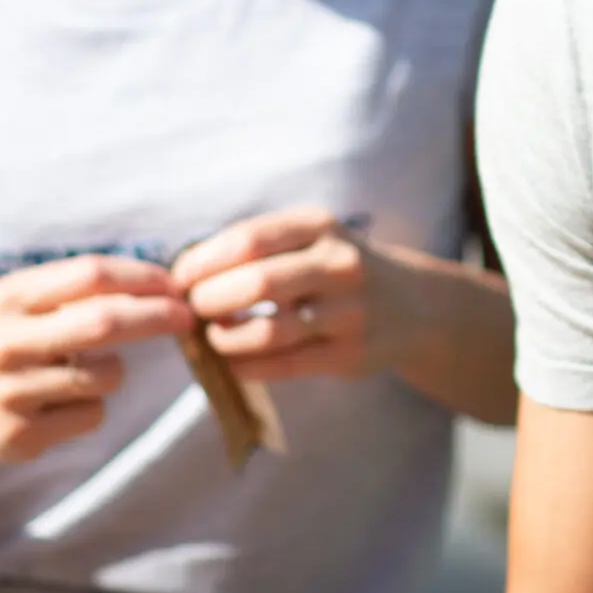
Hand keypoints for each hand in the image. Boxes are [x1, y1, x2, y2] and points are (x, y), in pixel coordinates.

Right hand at [0, 255, 191, 463]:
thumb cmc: (16, 336)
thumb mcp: (29, 299)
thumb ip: (84, 287)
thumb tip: (165, 285)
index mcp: (10, 297)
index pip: (90, 275)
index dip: (141, 278)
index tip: (175, 285)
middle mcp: (5, 342)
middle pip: (102, 323)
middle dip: (156, 318)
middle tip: (187, 317)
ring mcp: (10, 393)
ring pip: (105, 376)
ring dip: (115, 371)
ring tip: (85, 369)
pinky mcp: (21, 436)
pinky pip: (92, 415)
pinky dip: (93, 406)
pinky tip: (62, 403)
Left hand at [172, 209, 421, 385]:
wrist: (414, 305)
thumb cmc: (339, 269)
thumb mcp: (312, 238)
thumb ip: (259, 247)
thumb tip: (184, 273)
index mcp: (320, 225)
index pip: (248, 239)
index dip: (203, 262)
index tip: (178, 279)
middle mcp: (339, 264)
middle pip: (255, 283)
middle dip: (209, 301)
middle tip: (190, 312)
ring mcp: (349, 311)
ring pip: (269, 331)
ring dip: (225, 338)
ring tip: (209, 338)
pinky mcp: (350, 354)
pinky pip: (285, 365)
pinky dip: (245, 366)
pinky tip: (229, 363)